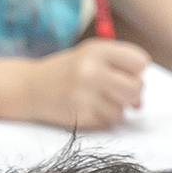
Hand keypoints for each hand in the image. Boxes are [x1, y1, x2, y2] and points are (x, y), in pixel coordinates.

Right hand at [11, 40, 149, 128]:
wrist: (29, 88)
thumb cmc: (67, 71)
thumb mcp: (90, 54)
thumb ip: (119, 65)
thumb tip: (141, 97)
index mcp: (97, 50)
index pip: (140, 61)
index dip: (136, 70)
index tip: (125, 73)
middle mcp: (92, 71)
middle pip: (136, 88)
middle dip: (132, 93)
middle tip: (117, 92)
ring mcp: (86, 95)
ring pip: (124, 109)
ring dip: (116, 107)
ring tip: (98, 99)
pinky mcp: (81, 116)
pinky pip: (109, 122)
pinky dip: (104, 118)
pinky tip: (89, 108)